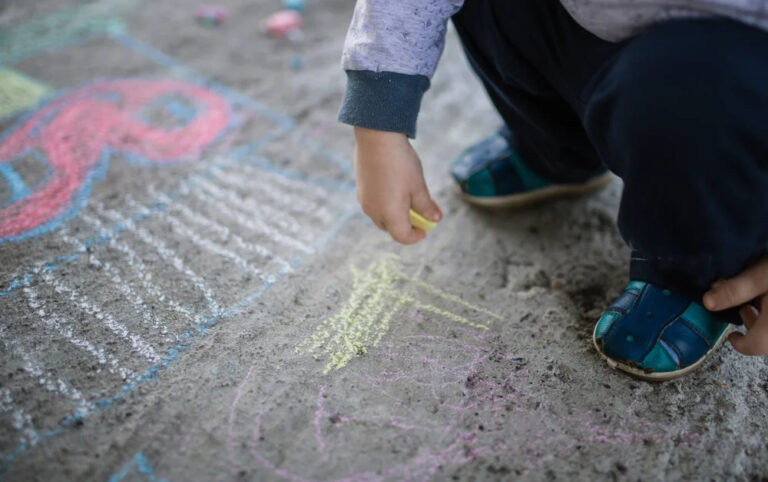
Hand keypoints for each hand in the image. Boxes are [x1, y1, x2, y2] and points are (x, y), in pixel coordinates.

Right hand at [353, 127, 441, 243]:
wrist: (376, 138)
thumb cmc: (401, 164)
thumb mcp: (419, 186)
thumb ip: (426, 206)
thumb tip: (435, 219)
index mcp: (390, 216)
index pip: (402, 237)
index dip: (415, 237)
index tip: (425, 230)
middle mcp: (374, 212)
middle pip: (390, 228)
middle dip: (405, 226)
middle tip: (418, 215)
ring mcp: (364, 200)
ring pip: (380, 216)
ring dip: (394, 214)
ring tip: (407, 199)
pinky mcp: (360, 188)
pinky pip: (373, 203)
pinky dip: (385, 203)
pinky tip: (393, 186)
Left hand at [703, 257, 767, 355]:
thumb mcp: (762, 276)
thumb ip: (734, 290)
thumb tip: (706, 303)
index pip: (757, 346)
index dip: (742, 345)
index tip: (731, 337)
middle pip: (767, 334)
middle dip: (752, 323)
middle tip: (741, 308)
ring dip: (762, 313)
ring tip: (753, 297)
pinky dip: (767, 304)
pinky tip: (765, 290)